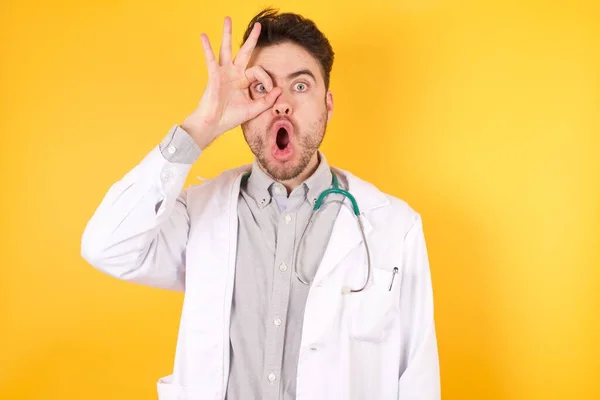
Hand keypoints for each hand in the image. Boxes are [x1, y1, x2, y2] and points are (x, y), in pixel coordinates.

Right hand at [181, 17, 281, 149]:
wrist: (214, 125)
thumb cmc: (230, 118)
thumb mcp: (253, 109)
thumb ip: (267, 100)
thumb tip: (279, 89)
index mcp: (243, 81)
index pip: (259, 71)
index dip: (267, 78)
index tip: (271, 89)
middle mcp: (234, 74)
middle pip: (244, 52)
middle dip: (252, 39)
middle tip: (259, 26)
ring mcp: (223, 73)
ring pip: (226, 49)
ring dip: (227, 34)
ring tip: (228, 19)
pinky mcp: (214, 75)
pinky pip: (211, 59)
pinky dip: (207, 47)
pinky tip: (204, 36)